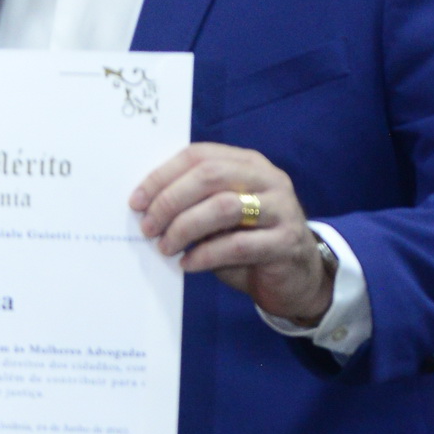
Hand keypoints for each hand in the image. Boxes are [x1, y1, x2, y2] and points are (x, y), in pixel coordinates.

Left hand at [129, 145, 333, 327]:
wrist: (296, 278)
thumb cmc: (250, 244)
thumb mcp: (220, 218)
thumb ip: (195, 204)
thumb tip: (147, 208)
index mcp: (248, 163)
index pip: (200, 156)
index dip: (163, 176)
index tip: (136, 201)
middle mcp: (267, 179)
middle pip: (210, 176)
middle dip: (171, 200)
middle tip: (148, 226)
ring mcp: (281, 209)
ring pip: (224, 207)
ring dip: (185, 227)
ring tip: (165, 247)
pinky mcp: (286, 243)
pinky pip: (238, 245)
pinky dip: (206, 255)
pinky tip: (188, 264)